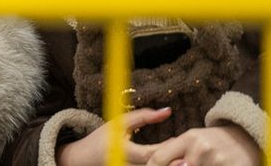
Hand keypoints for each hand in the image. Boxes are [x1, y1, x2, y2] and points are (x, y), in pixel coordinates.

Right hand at [56, 107, 171, 165]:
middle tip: (184, 151)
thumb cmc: (103, 138)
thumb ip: (143, 116)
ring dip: (168, 164)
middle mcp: (127, 165)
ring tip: (180, 157)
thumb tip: (168, 111)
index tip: (177, 139)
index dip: (166, 148)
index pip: (150, 153)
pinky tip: (168, 161)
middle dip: (172, 160)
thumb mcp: (120, 123)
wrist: (86, 159)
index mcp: (123, 151)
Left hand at [147, 124, 260, 165]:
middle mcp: (201, 148)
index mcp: (188, 138)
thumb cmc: (212, 143)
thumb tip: (151, 163)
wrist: (245, 140)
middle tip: (180, 164)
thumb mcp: (192, 142)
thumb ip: (173, 152)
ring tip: (201, 164)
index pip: (159, 158)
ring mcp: (217, 159)